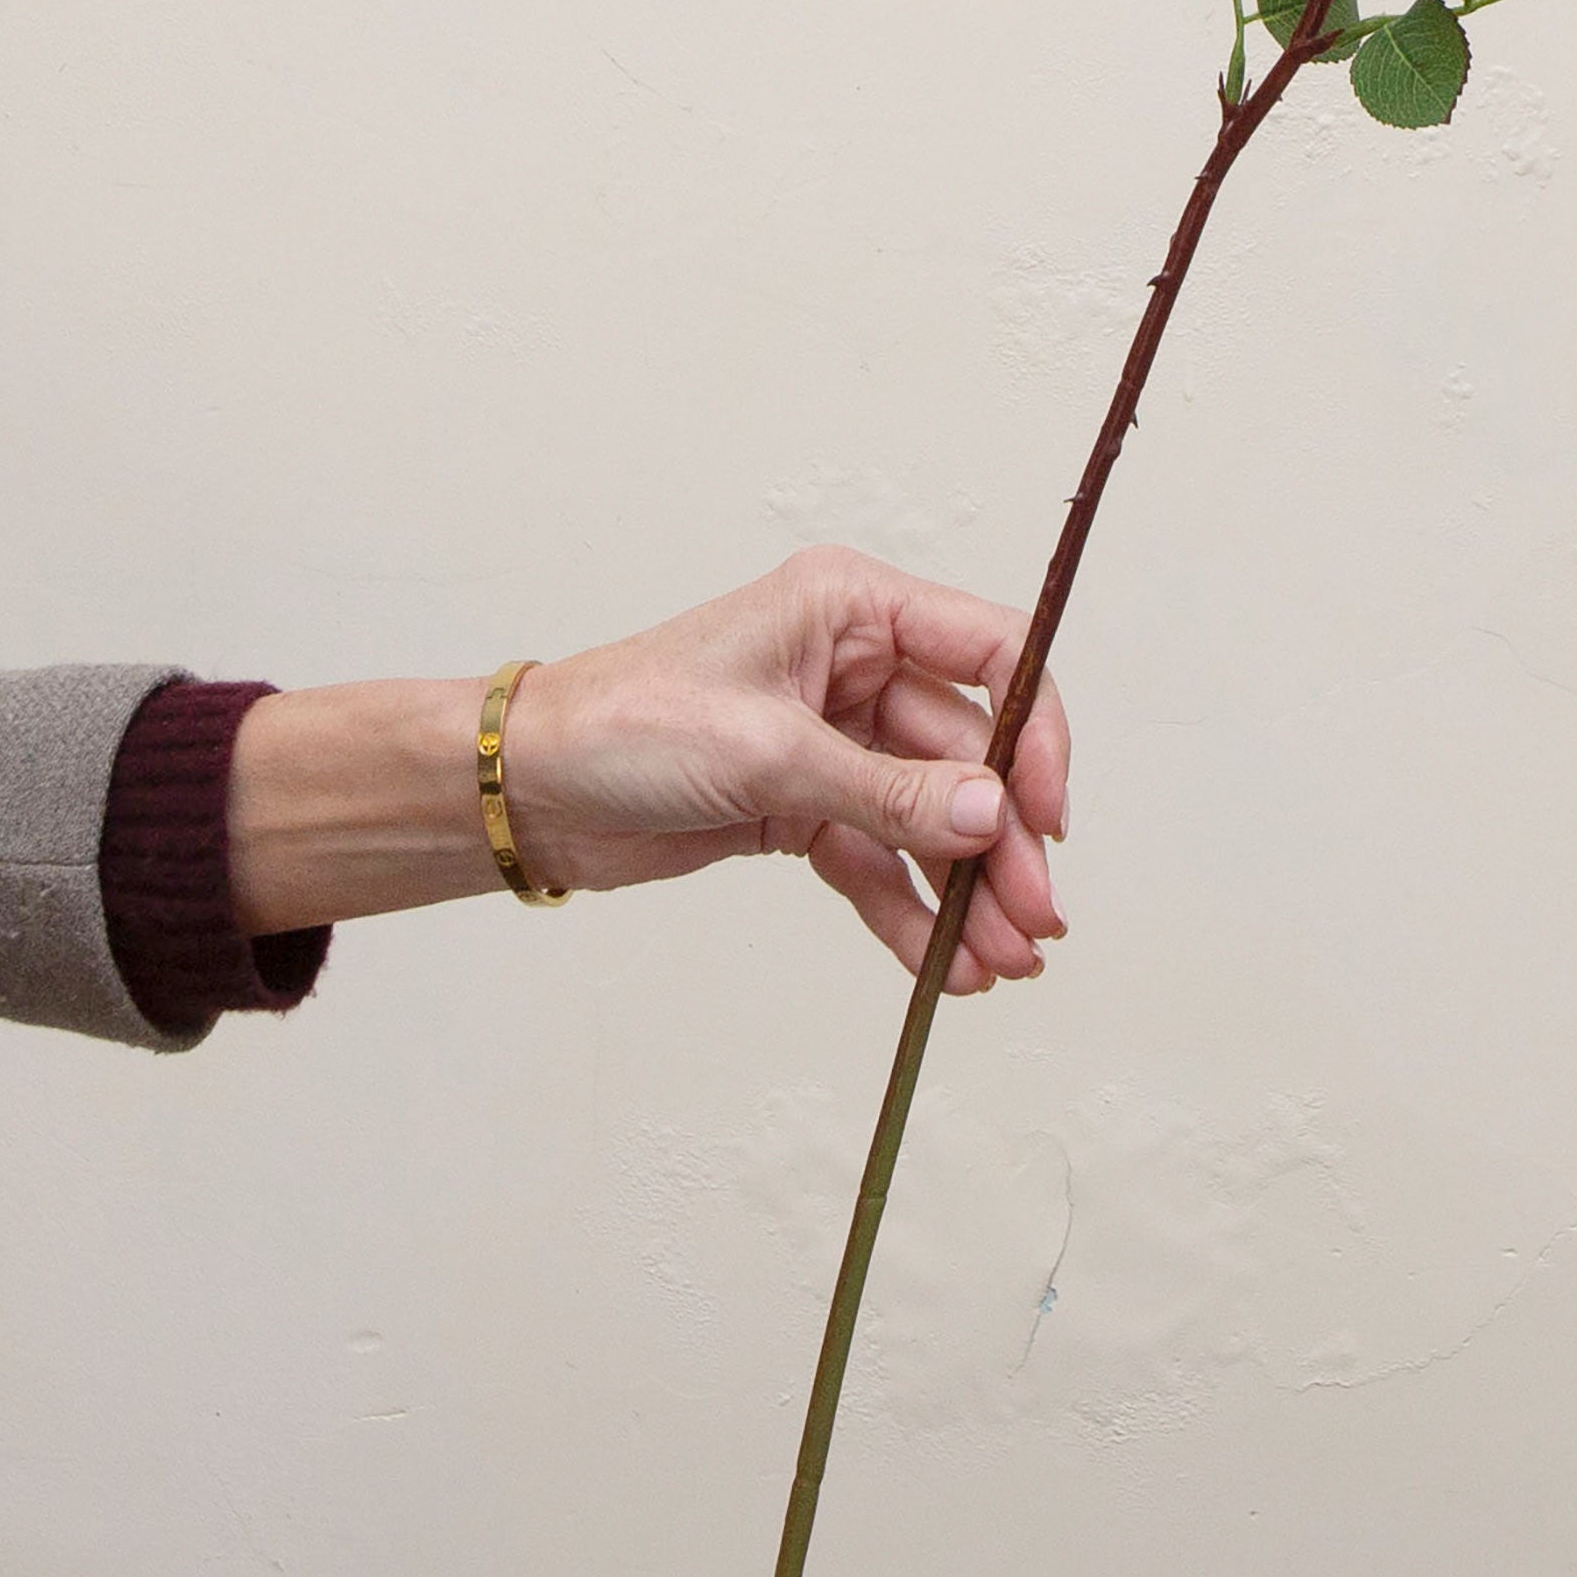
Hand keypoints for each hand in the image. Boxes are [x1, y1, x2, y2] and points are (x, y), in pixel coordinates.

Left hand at [508, 547, 1069, 991]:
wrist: (530, 789)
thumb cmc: (622, 724)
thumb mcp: (764, 753)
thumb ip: (886, 791)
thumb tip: (990, 817)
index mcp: (852, 610)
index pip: (993, 655)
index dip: (1035, 735)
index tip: (1046, 817)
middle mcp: (856, 667)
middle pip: (970, 757)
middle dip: (1004, 844)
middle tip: (1035, 922)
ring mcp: (836, 741)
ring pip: (932, 819)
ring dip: (967, 893)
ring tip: (1000, 965)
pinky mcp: (806, 806)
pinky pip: (881, 859)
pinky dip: (911, 912)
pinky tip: (943, 967)